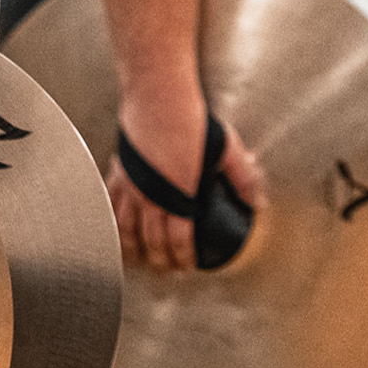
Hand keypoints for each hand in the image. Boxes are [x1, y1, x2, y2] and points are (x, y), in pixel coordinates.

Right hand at [108, 92, 264, 272]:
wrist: (158, 93)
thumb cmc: (190, 117)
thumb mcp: (226, 148)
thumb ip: (242, 178)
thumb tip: (256, 201)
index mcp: (180, 192)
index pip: (179, 239)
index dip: (182, 259)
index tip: (187, 269)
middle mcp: (152, 194)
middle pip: (151, 240)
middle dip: (159, 262)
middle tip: (165, 274)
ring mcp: (132, 184)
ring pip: (126, 229)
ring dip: (133, 250)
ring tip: (138, 261)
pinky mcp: (119, 171)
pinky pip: (110, 205)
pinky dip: (111, 223)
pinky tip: (113, 229)